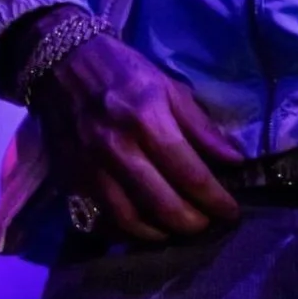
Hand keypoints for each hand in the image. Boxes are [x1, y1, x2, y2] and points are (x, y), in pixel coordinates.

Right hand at [28, 17, 243, 241]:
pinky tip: (147, 228)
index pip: (187, 170)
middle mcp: (117, 148)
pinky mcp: (72, 181)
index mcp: (146, 118)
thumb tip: (233, 160)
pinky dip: (128, 232)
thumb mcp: (169, 86)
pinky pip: (103, 220)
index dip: (213, 197)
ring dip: (162, 233)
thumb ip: (200, 125)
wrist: (64, 65)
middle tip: (210, 224)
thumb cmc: (125, 72)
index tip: (231, 211)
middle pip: (161, 202)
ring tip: (181, 230)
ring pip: (131, 220)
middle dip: (192, 222)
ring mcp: (91, 168)